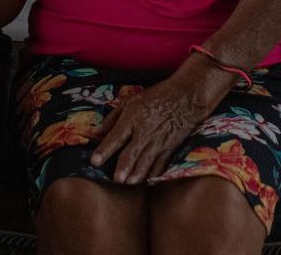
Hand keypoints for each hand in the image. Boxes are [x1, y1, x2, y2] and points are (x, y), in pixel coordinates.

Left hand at [89, 63, 229, 184]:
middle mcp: (144, 131)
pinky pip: (161, 163)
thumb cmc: (155, 97)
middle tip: (116, 180)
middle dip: (123, 167)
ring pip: (146, 161)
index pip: (116, 137)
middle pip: (132, 152)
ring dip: (138, 173)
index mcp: (132, 118)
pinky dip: (154, 173)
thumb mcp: (130, 101)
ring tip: (129, 183)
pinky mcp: (170, 147)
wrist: (186, 97)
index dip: (104, 150)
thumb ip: (111, 118)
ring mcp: (158, 141)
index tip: (94, 161)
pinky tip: (147, 181)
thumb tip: (95, 133)